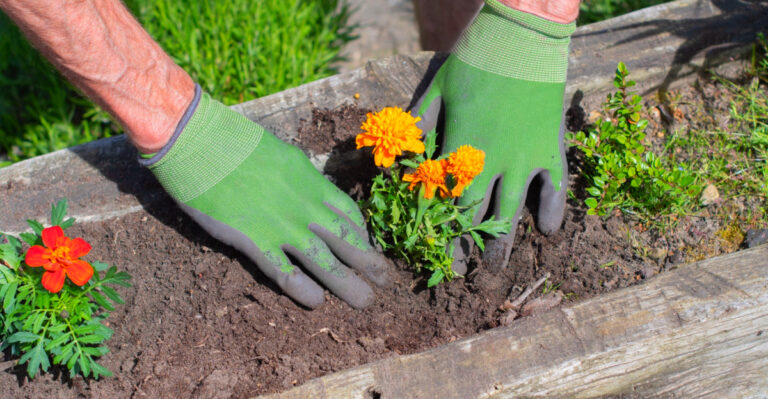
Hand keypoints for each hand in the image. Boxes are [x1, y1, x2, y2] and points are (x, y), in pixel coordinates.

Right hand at [141, 86, 392, 308]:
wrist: (199, 141)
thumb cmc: (233, 141)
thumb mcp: (280, 153)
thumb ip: (296, 175)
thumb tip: (304, 186)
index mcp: (310, 181)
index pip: (347, 214)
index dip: (362, 235)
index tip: (367, 248)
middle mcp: (304, 205)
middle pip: (346, 240)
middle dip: (369, 262)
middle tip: (385, 280)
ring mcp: (282, 225)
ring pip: (325, 261)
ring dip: (347, 284)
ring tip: (365, 301)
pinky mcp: (254, 241)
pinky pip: (285, 272)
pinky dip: (303, 290)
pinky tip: (315, 302)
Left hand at [415, 0, 574, 271]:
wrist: (523, 35)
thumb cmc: (475, 59)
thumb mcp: (436, 87)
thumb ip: (418, 125)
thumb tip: (397, 157)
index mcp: (460, 148)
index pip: (445, 201)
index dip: (438, 231)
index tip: (431, 254)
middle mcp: (493, 161)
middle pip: (476, 215)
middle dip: (467, 248)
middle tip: (462, 277)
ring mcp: (526, 157)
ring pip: (513, 210)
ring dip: (504, 243)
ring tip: (497, 269)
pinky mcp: (552, 147)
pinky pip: (554, 186)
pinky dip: (552, 209)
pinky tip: (549, 232)